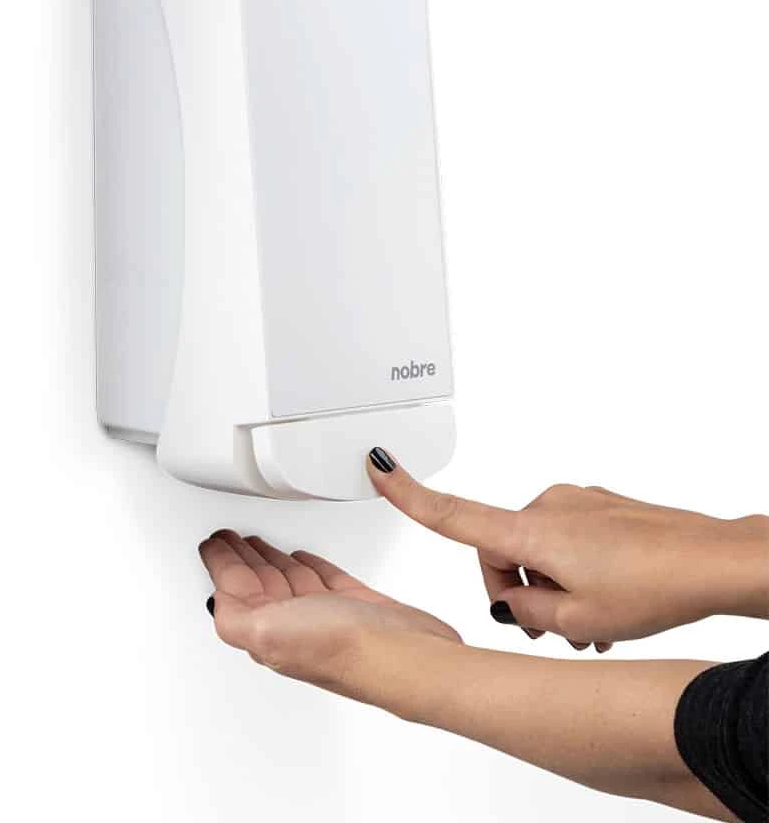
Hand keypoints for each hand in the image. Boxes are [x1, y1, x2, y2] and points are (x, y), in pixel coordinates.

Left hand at [198, 529, 459, 697]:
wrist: (406, 657)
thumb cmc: (345, 651)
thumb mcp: (268, 633)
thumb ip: (234, 617)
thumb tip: (215, 601)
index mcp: (267, 628)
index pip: (234, 587)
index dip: (220, 562)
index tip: (210, 542)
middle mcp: (293, 624)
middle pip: (257, 582)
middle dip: (240, 557)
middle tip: (228, 536)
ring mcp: (324, 615)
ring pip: (287, 579)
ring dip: (270, 558)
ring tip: (257, 541)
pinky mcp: (354, 606)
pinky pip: (322, 578)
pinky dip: (308, 564)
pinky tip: (303, 557)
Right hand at [366, 449, 768, 645]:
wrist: (714, 560)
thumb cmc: (656, 584)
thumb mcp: (576, 619)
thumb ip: (526, 613)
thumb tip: (512, 604)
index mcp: (529, 531)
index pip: (451, 512)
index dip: (407, 493)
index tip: (380, 466)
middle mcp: (545, 507)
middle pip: (498, 551)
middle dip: (516, 591)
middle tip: (551, 626)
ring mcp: (574, 503)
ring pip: (535, 550)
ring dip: (551, 587)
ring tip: (589, 623)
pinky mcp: (597, 506)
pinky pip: (564, 540)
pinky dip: (573, 571)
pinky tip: (604, 601)